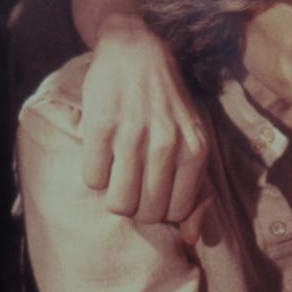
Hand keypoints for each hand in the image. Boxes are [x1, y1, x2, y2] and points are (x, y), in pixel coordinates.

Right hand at [80, 12, 208, 223]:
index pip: (177, 213)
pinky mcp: (102, 127)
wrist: (138, 51)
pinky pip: (93, 180)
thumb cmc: (169, 104)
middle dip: (138, 204)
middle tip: (135, 180)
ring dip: (115, 195)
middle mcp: (168, 144)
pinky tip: (104, 153)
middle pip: (147, 213)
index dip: (162, 207)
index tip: (156, 188)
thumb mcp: (195, 138)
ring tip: (119, 172)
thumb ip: (197, 187)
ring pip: (119, 203)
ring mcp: (134, 135)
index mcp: (196, 149)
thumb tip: (192, 239)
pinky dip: (96, 174)